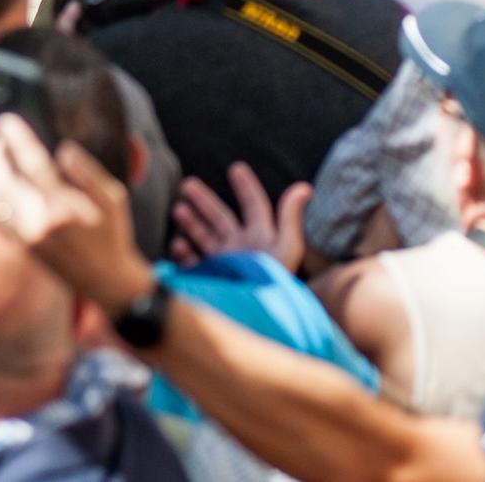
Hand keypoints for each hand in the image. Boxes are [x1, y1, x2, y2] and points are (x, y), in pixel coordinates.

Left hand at [0, 113, 158, 317]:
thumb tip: (63, 149)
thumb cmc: (113, 236)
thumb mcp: (113, 199)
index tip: (6, 122)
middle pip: (3, 180)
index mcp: (65, 207)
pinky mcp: (23, 248)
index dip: (17, 139)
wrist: (108, 283)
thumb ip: (87, 172)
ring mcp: (28, 237)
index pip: (33, 164)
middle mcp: (41, 223)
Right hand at [170, 164, 309, 271]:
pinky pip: (195, 260)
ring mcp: (226, 261)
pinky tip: (179, 246)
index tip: (236, 168)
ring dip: (191, 222)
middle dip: (205, 200)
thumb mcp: (286, 247)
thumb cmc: (274, 279)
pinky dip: (185, 252)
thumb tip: (305, 187)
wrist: (258, 317)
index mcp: (261, 236)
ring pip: (204, 235)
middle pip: (221, 217)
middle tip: (187, 185)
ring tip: (179, 210)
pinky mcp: (213, 276)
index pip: (254, 205)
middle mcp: (242, 246)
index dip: (246, 187)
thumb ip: (290, 217)